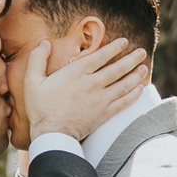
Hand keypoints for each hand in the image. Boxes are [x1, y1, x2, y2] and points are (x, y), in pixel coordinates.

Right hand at [19, 34, 152, 140]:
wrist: (52, 135)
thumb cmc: (40, 108)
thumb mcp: (32, 81)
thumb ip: (37, 59)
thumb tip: (44, 42)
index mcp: (76, 73)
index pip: (101, 55)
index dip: (115, 47)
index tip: (124, 41)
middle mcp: (92, 84)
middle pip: (117, 68)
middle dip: (132, 58)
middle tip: (142, 52)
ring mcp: (100, 100)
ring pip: (124, 84)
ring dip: (136, 75)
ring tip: (144, 68)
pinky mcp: (104, 114)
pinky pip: (123, 103)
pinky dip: (133, 95)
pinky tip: (139, 89)